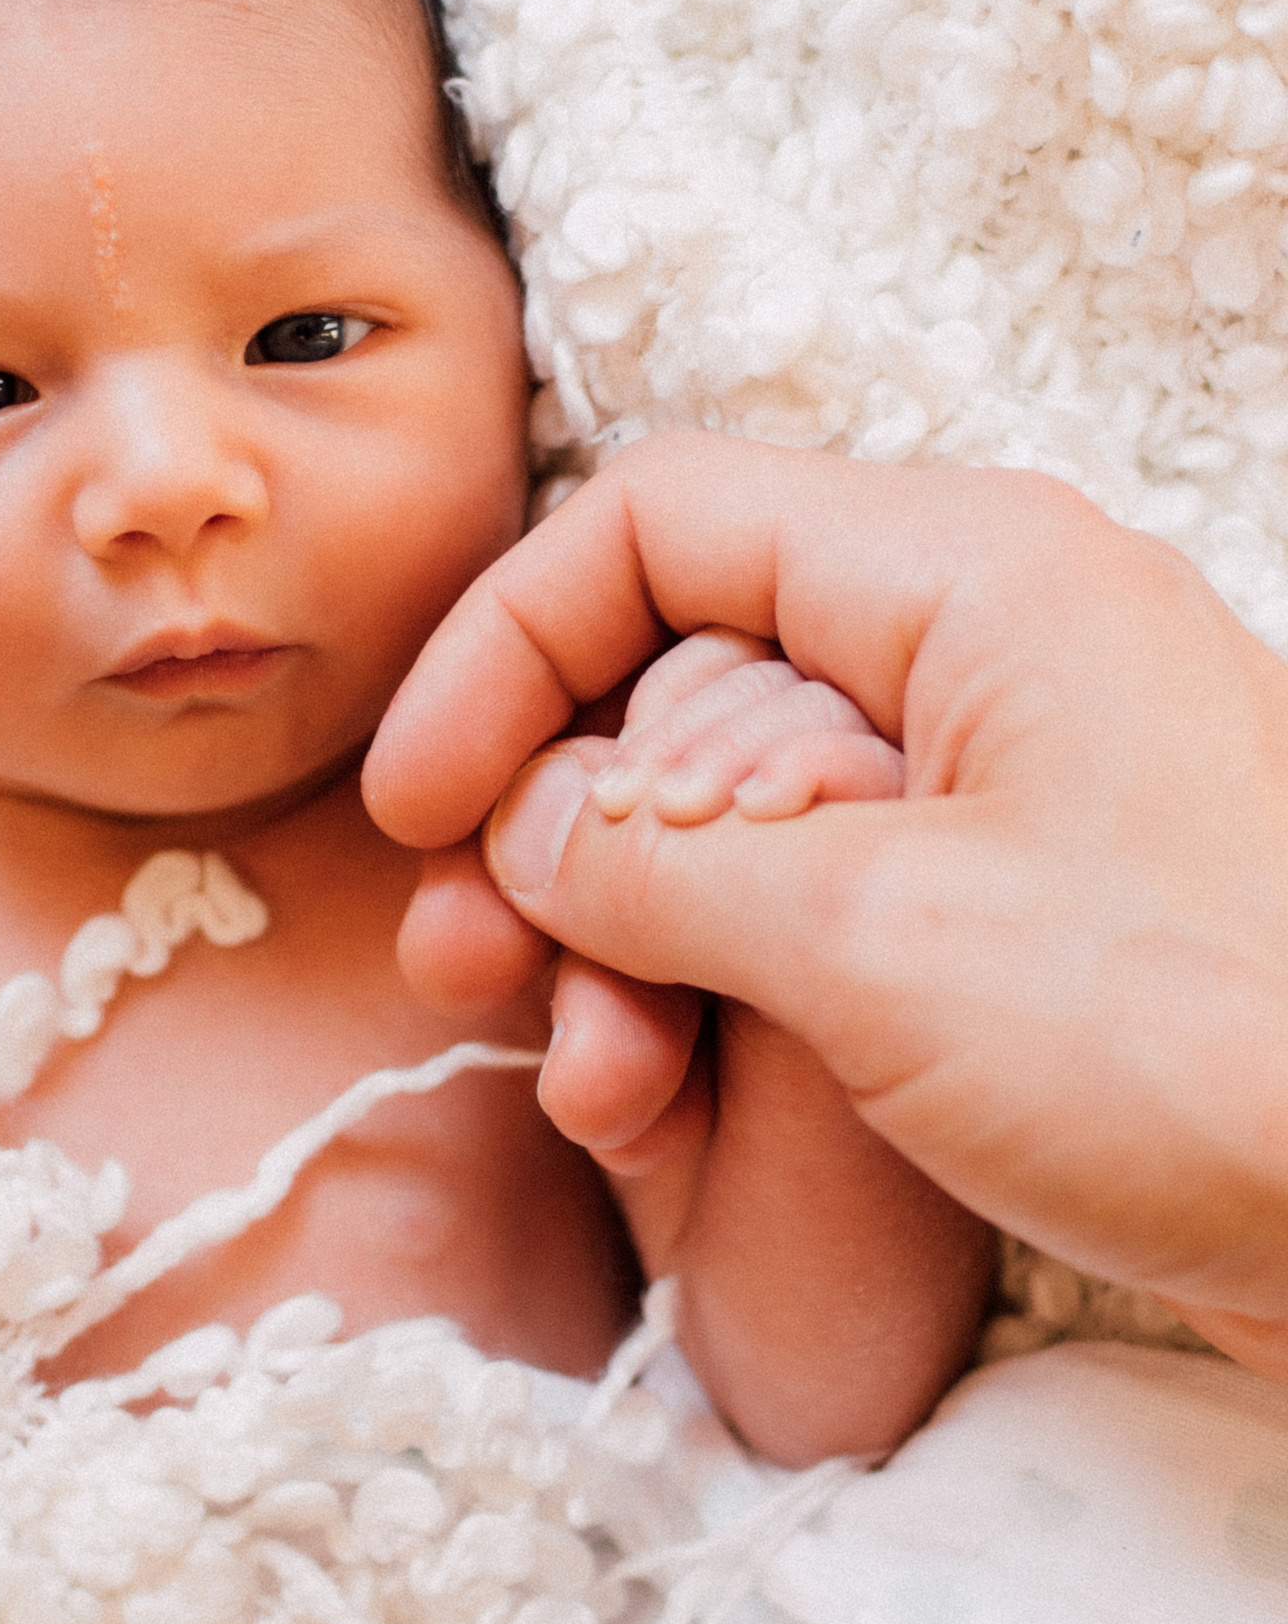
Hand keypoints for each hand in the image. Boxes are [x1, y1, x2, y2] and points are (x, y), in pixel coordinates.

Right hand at [361, 437, 1287, 1383]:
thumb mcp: (871, 939)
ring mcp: (1009, 790)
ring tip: (587, 1074)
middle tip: (475, 968)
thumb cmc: (1203, 1046)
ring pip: (738, 814)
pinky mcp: (1024, 920)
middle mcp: (982, 653)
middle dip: (553, 826)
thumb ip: (653, 859)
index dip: (507, 650)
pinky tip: (668, 1101)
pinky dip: (723, 992)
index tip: (421, 807)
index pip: (657, 523)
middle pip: (682, 675)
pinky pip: (820, 912)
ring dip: (622, 937)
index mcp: (964, 576)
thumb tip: (524, 832)